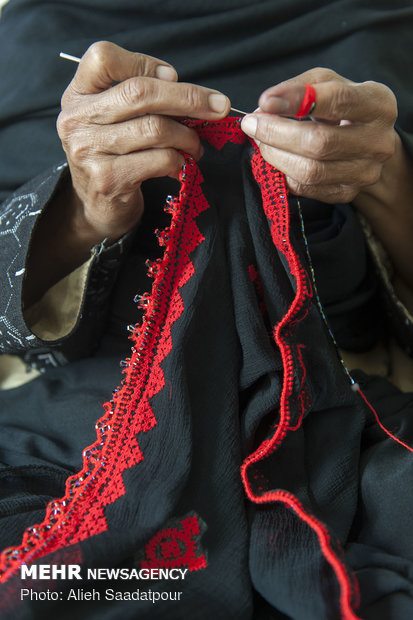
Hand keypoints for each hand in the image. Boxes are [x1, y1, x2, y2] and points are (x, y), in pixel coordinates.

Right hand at [57, 41, 230, 246]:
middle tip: (218, 107)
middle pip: (139, 92)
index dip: (144, 62)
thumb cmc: (115, 156)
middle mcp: (77, 119)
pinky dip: (179, 160)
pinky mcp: (109, 179)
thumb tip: (177, 82)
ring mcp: (90, 151)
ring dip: (187, 137)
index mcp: (78, 95)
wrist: (98, 208)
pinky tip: (181, 165)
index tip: (174, 76)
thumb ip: (138, 97)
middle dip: (188, 98)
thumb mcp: (114, 119)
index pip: (103, 57)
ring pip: (155, 128)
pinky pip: (158, 159)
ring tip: (196, 146)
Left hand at [241, 68, 397, 203]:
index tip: (265, 103)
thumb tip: (266, 104)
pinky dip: (284, 175)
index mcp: (378, 104)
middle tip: (253, 125)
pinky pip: (307, 189)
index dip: (297, 101)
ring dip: (276, 156)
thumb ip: (298, 87)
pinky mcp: (348, 193)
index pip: (338, 100)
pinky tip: (276, 159)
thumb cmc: (342, 107)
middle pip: (320, 143)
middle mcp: (378, 141)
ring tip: (261, 142)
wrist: (365, 142)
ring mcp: (365, 172)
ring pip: (311, 171)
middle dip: (277, 134)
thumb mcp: (327, 84)